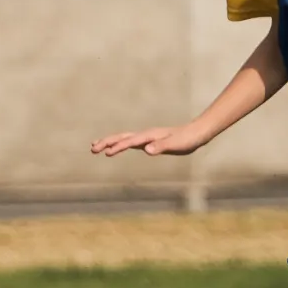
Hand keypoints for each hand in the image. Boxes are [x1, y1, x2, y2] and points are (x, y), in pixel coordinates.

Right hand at [91, 125, 209, 156]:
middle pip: (121, 137)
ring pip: (123, 139)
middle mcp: (145, 135)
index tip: (106, 153)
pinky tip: (115, 149)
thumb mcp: (175, 145)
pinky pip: (129, 142)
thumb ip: (161, 147)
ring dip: (109, 142)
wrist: (195, 134)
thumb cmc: (186, 140)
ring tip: (95, 147)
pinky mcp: (148, 141)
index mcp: (149, 136)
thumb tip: (147, 149)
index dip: (118, 147)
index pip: (130, 142)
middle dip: (106, 142)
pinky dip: (119, 145)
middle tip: (92, 149)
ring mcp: (146, 138)